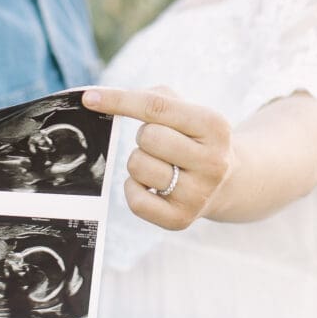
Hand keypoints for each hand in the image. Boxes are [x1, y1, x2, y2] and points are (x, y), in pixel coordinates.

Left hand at [83, 86, 236, 230]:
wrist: (227, 184)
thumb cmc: (194, 140)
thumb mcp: (188, 111)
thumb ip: (153, 97)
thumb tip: (100, 99)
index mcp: (214, 126)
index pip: (157, 107)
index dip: (119, 100)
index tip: (89, 98)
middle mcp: (213, 162)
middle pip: (147, 137)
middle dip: (143, 137)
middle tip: (160, 145)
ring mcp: (198, 194)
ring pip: (138, 166)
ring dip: (139, 162)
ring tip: (160, 165)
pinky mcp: (181, 220)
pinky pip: (135, 199)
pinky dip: (134, 189)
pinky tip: (152, 186)